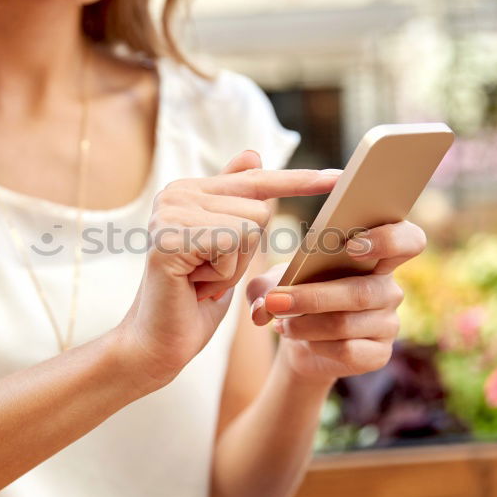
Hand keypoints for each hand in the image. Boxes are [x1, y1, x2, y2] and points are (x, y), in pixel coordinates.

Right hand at [117, 151, 339, 391]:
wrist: (159, 342)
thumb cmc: (196, 298)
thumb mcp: (228, 247)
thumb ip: (237, 203)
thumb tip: (253, 153)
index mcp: (189, 190)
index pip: (255, 180)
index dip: (298, 180)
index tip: (338, 175)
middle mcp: (175, 192)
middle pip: (259, 208)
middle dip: (245, 252)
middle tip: (209, 274)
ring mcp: (169, 212)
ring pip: (249, 226)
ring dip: (234, 266)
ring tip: (201, 279)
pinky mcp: (168, 237)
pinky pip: (231, 243)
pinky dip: (223, 274)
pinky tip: (194, 284)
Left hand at [248, 221, 425, 382]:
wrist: (298, 340)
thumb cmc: (295, 296)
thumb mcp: (274, 283)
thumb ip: (264, 286)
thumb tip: (264, 304)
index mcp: (375, 256)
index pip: (407, 240)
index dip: (390, 239)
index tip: (353, 245)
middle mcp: (388, 288)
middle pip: (362, 292)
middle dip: (313, 297)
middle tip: (276, 301)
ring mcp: (388, 323)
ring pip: (347, 324)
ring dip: (305, 325)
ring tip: (281, 323)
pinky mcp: (379, 354)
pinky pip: (348, 351)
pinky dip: (316, 346)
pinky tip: (300, 341)